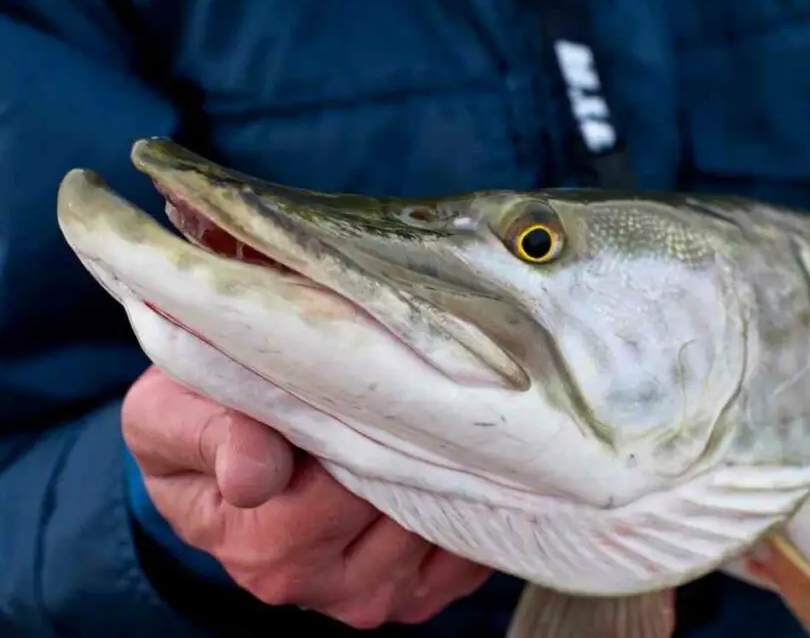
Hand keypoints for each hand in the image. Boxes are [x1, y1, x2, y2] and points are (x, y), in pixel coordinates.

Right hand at [122, 365, 491, 627]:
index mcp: (259, 547)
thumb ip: (207, 435)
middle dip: (405, 448)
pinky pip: (467, 553)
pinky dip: (469, 506)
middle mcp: (316, 585)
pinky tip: (447, 460)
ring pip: (439, 526)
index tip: (358, 384)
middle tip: (402, 389)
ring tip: (418, 418)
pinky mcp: (415, 592)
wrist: (215, 462)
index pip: (336, 495)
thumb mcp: (168, 414)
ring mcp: (371, 595)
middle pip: (396, 511)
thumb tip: (253, 479)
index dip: (354, 436)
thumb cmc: (195, 423)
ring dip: (441, 470)